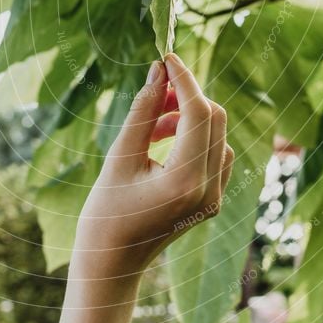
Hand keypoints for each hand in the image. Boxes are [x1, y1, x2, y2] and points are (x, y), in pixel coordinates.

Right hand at [73, 52, 234, 278]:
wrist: (112, 265)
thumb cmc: (105, 214)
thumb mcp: (119, 156)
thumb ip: (143, 110)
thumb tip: (159, 70)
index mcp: (186, 181)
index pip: (200, 112)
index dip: (185, 79)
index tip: (166, 57)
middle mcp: (210, 189)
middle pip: (214, 119)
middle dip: (188, 95)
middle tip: (156, 87)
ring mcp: (215, 197)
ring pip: (217, 134)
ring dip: (188, 117)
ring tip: (151, 125)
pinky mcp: (212, 199)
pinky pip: (214, 152)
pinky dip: (192, 136)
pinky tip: (161, 141)